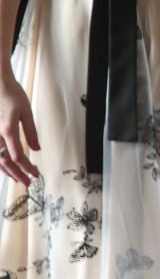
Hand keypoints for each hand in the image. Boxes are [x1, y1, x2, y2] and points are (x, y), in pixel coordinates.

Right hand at [0, 71, 39, 185]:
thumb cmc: (12, 96)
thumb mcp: (26, 112)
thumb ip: (31, 132)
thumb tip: (37, 150)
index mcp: (7, 131)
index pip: (18, 156)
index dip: (27, 168)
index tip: (36, 174)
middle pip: (5, 162)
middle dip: (17, 174)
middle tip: (28, 183)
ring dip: (8, 171)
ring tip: (19, 178)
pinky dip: (0, 163)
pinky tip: (7, 166)